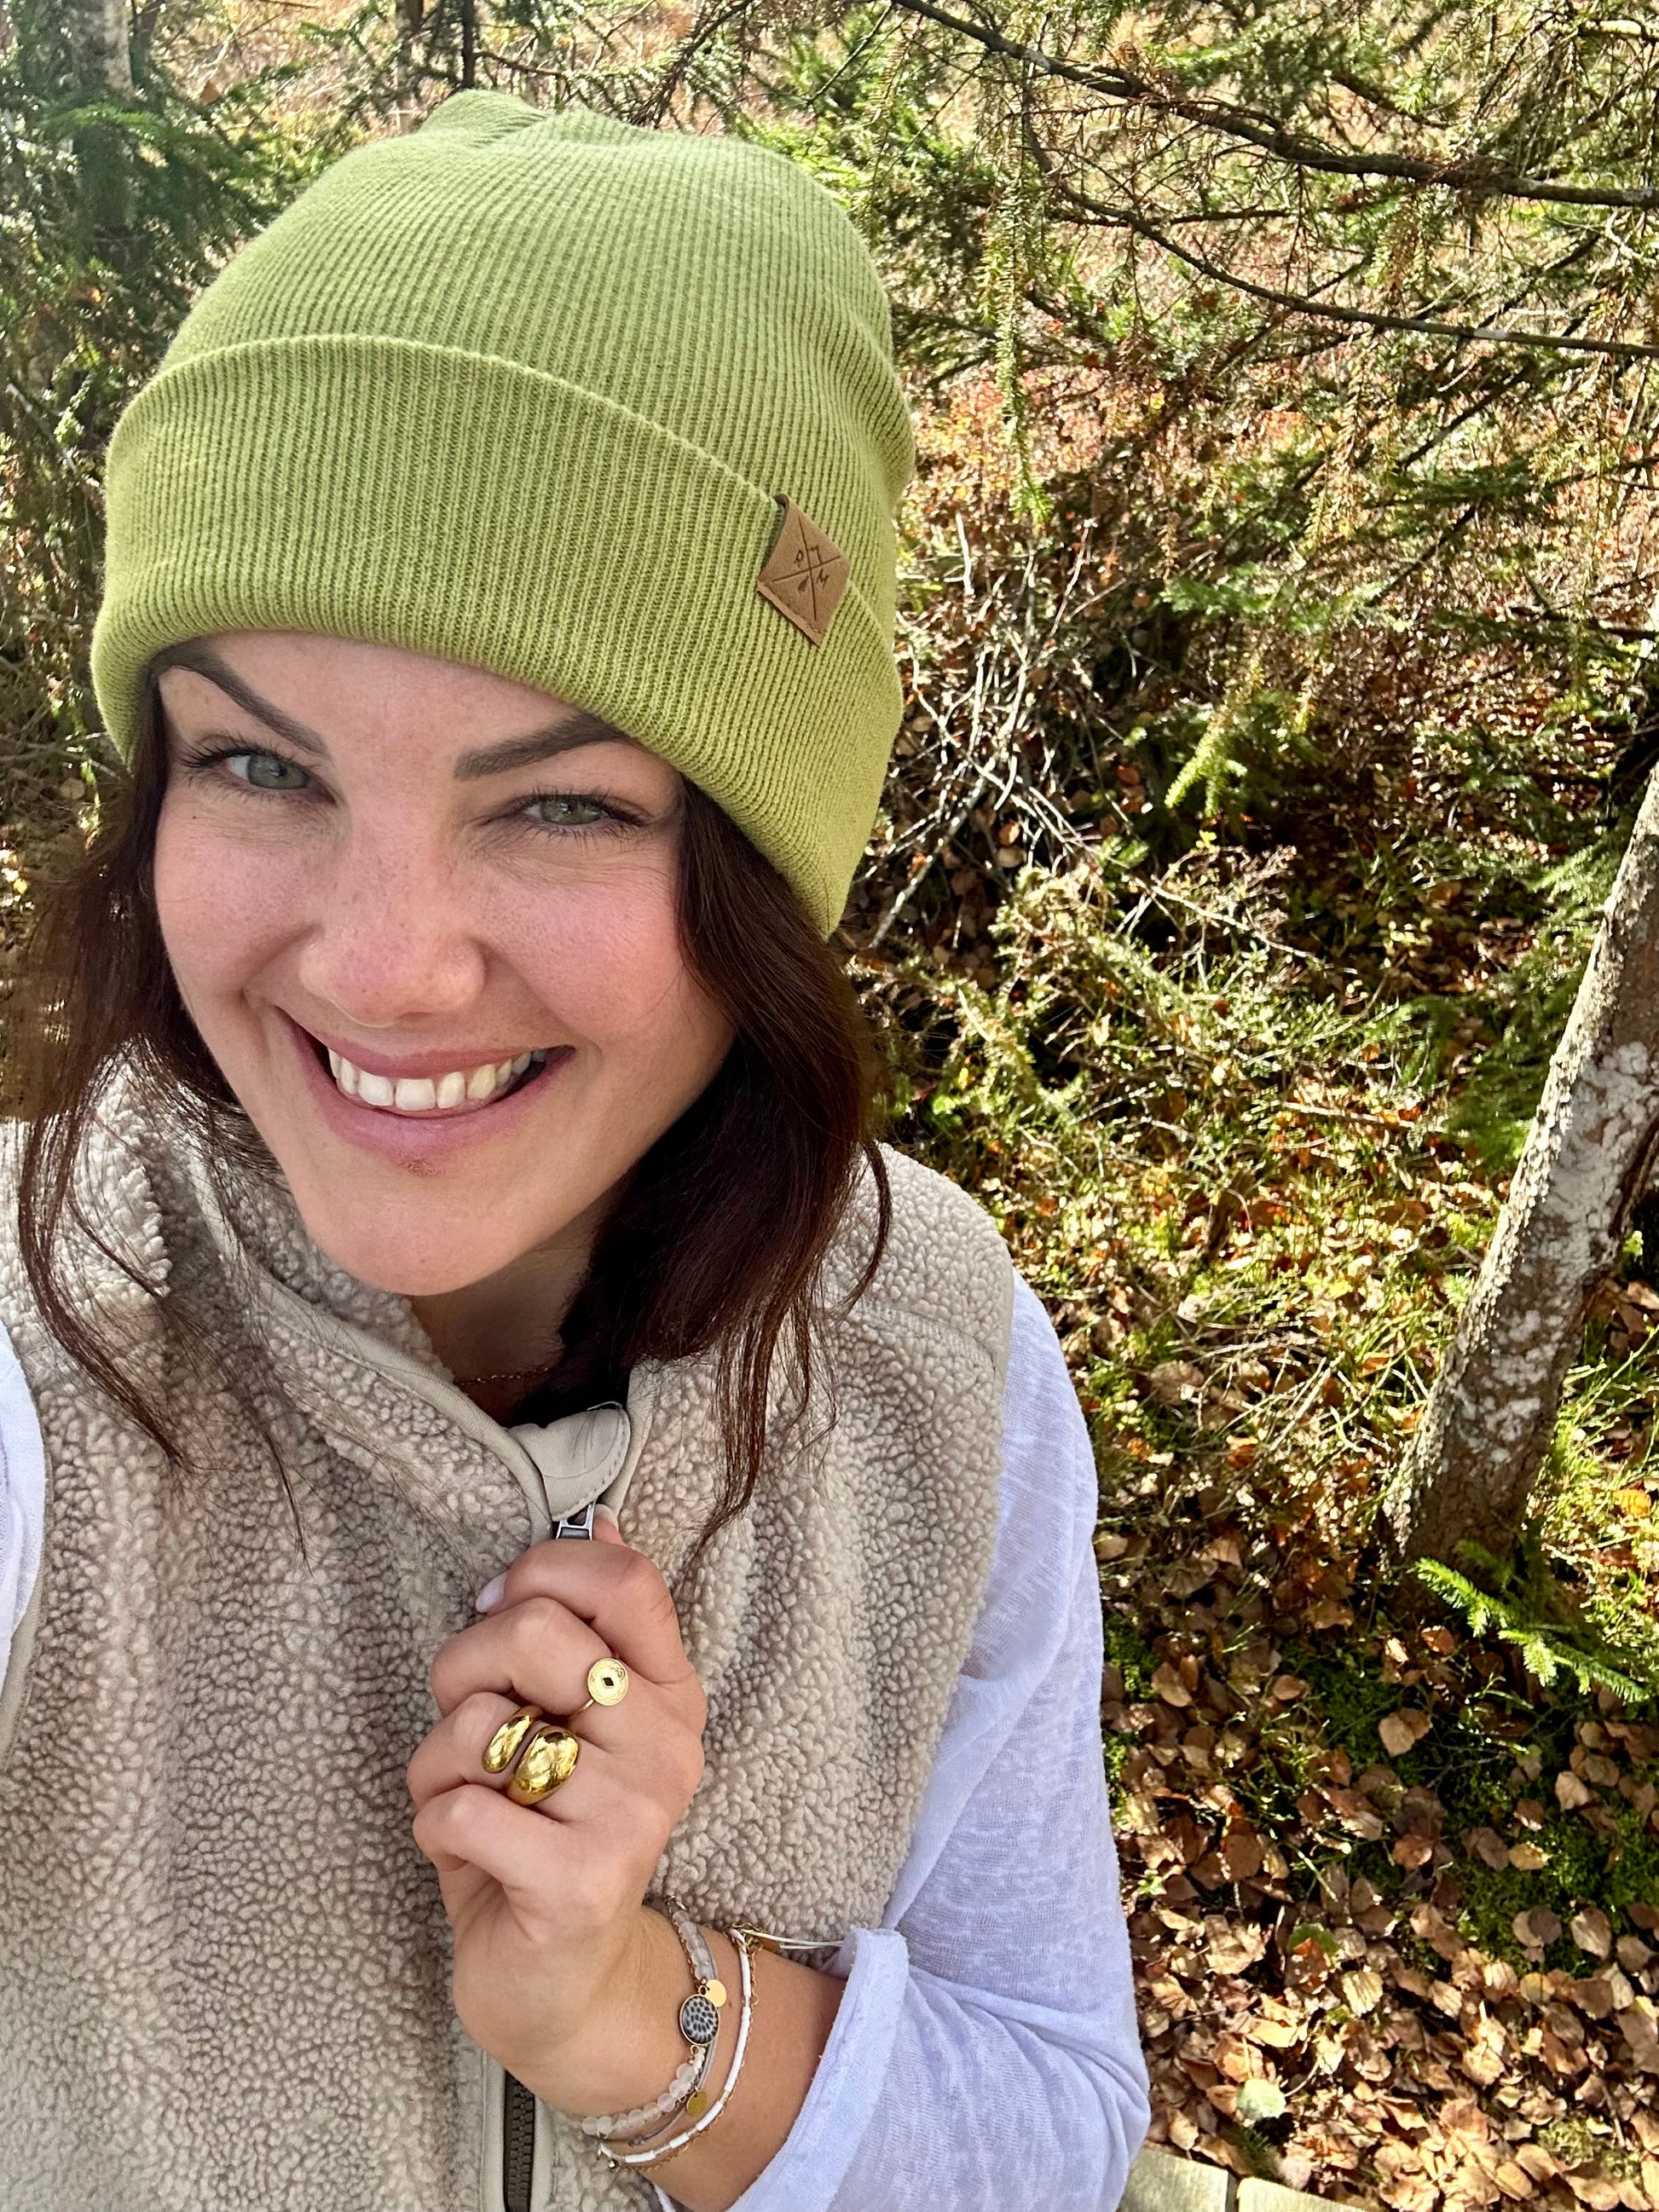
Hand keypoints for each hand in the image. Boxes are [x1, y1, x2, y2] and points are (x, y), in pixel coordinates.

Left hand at [407, 1521, 709, 2115]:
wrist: (567, 1983)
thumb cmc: (553, 1830)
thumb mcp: (576, 1720)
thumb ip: (587, 1625)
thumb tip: (601, 1515)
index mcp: (670, 1692)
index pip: (623, 1577)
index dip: (539, 1574)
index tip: (500, 1611)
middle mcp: (666, 1744)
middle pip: (536, 1633)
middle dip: (463, 1667)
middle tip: (469, 1721)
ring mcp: (630, 1813)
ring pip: (479, 1724)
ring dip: (438, 1762)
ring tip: (472, 1799)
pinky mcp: (580, 1880)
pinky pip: (454, 1808)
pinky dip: (432, 1825)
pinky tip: (467, 1853)